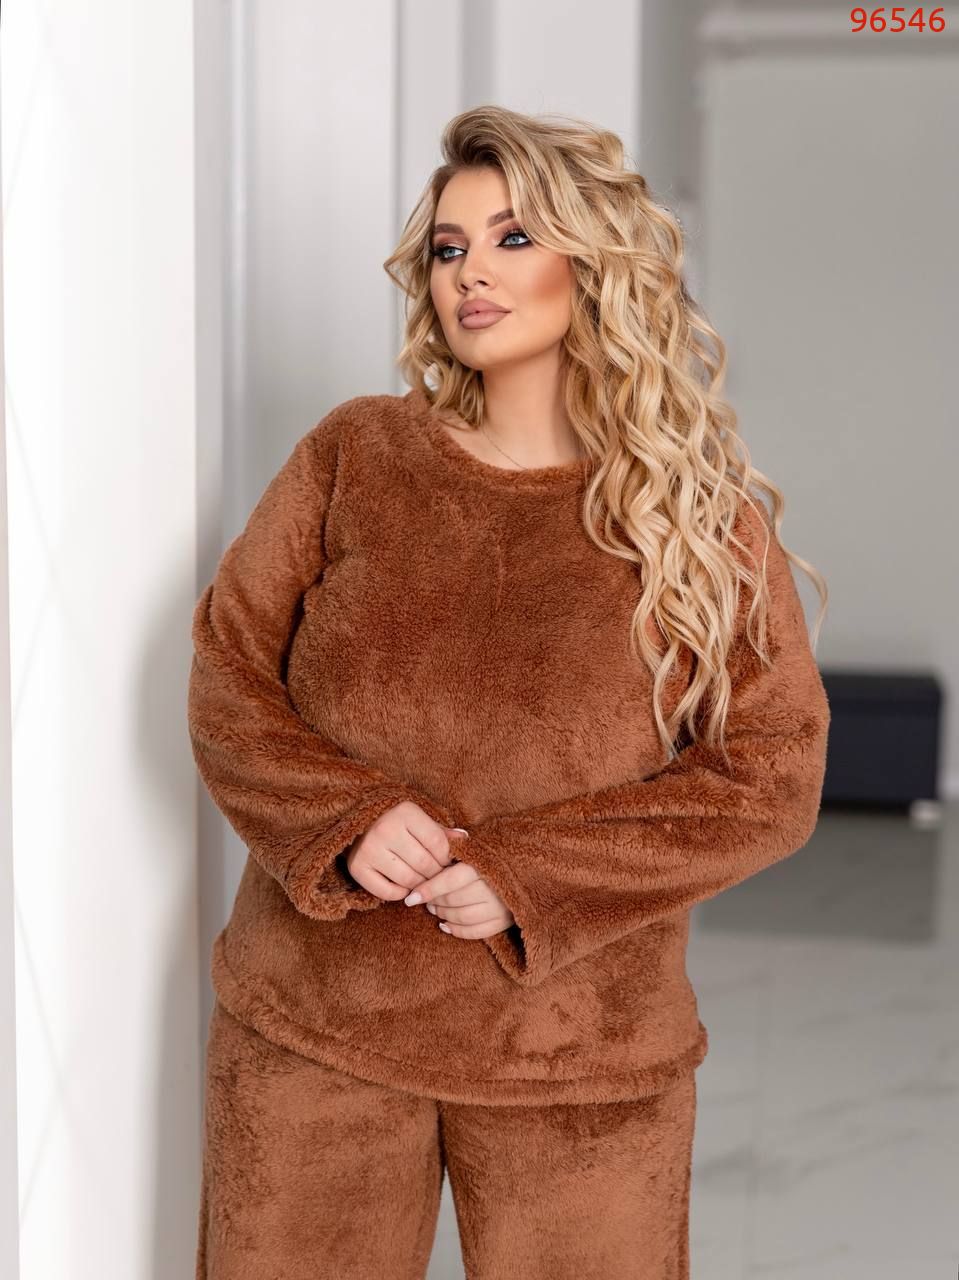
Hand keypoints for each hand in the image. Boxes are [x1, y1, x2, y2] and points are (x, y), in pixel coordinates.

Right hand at [343, 801, 457, 901]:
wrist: (357, 821)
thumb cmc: (397, 821)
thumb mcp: (419, 819)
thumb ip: (441, 831)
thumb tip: (465, 840)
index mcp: (404, 812)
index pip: (438, 843)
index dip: (448, 858)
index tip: (448, 863)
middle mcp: (385, 829)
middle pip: (424, 864)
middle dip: (436, 874)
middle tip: (438, 877)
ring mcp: (369, 849)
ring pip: (408, 880)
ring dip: (421, 886)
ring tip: (424, 882)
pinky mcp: (357, 868)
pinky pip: (387, 892)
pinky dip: (401, 893)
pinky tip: (405, 886)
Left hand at [403, 832, 515, 939]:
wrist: (527, 870)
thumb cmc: (496, 856)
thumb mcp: (478, 847)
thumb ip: (459, 846)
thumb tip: (439, 839)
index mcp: (484, 866)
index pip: (449, 880)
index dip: (428, 890)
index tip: (410, 898)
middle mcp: (493, 888)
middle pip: (453, 900)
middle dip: (434, 902)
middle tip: (424, 900)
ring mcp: (500, 907)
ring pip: (462, 917)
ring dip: (444, 915)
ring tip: (434, 909)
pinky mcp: (504, 922)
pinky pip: (475, 932)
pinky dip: (457, 930)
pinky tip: (445, 925)